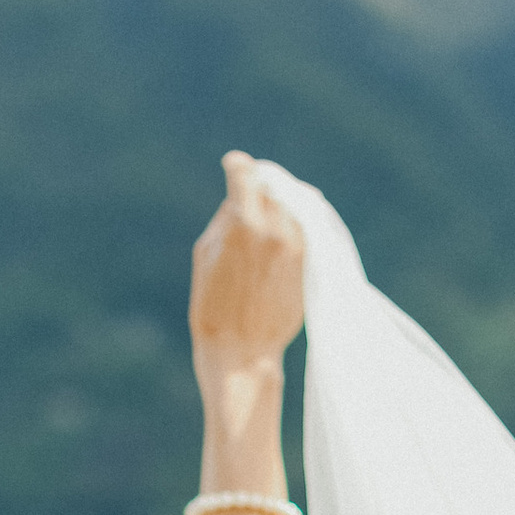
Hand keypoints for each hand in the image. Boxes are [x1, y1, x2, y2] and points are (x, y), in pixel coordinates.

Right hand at [188, 150, 304, 386]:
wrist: (243, 351)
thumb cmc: (213, 307)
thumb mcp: (206, 254)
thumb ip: (225, 218)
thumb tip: (239, 198)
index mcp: (243, 224)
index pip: (246, 175)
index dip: (238, 166)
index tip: (234, 164)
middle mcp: (275, 229)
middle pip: (272, 186)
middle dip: (260, 183)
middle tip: (252, 183)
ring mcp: (296, 246)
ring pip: (293, 204)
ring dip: (281, 200)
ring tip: (269, 204)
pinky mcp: (308, 262)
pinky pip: (308, 225)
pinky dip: (296, 218)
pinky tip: (285, 223)